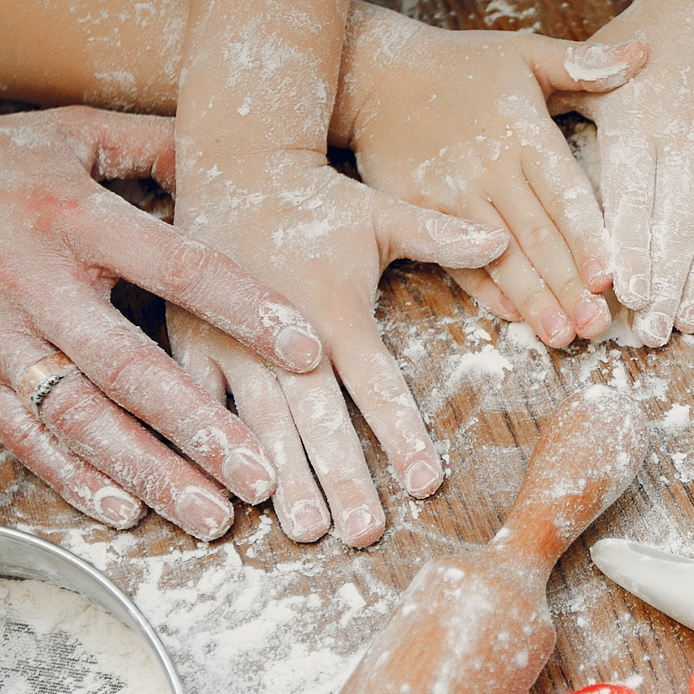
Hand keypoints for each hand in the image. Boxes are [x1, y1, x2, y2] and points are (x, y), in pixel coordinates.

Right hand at [0, 106, 324, 537]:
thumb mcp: (67, 132)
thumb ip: (152, 146)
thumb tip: (231, 153)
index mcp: (77, 218)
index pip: (181, 268)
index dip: (246, 312)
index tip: (307, 353)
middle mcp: (38, 282)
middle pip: (132, 368)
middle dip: (202, 428)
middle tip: (263, 477)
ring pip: (81, 418)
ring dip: (148, 472)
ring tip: (209, 515)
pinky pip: (21, 436)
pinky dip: (71, 478)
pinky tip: (122, 511)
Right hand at [170, 152, 507, 545]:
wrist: (233, 162)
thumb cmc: (321, 199)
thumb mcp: (383, 213)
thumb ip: (442, 235)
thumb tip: (504, 238)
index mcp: (335, 309)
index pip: (377, 384)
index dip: (401, 434)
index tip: (424, 482)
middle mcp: (283, 333)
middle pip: (320, 418)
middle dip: (343, 477)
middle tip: (364, 532)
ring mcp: (231, 342)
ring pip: (261, 425)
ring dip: (284, 479)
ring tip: (306, 529)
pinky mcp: (189, 343)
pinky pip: (196, 406)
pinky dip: (211, 450)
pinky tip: (227, 499)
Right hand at [339, 4, 643, 346]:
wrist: (374, 73)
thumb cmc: (461, 64)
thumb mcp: (523, 52)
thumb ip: (582, 63)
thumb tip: (643, 54)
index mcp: (522, 132)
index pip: (563, 193)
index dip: (587, 237)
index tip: (610, 276)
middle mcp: (490, 167)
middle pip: (537, 235)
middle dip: (568, 285)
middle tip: (596, 326)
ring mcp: (451, 194)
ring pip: (500, 256)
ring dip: (532, 299)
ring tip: (560, 335)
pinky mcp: (418, 211)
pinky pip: (456, 258)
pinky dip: (485, 290)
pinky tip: (513, 316)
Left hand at [567, 0, 693, 344]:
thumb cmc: (639, 37)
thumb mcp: (590, 62)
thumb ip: (558, 114)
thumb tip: (517, 152)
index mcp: (636, 118)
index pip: (633, 193)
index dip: (632, 246)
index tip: (625, 292)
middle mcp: (683, 137)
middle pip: (675, 220)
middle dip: (666, 279)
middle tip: (651, 331)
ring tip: (689, 321)